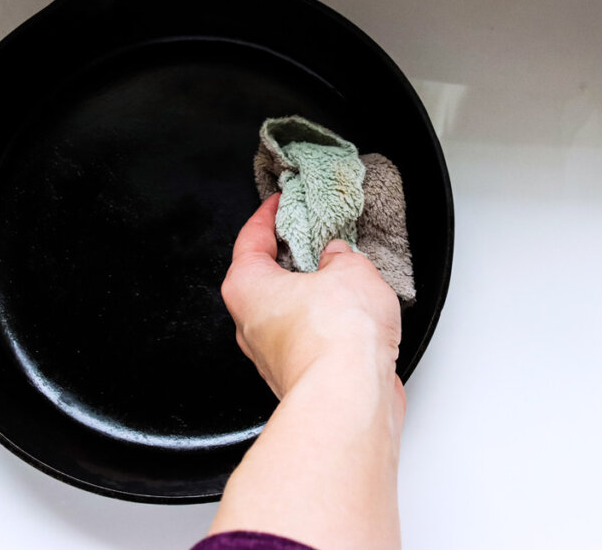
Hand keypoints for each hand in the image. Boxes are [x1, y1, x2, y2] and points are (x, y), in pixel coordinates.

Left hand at [221, 193, 402, 398]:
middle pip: (266, 279)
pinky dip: (328, 328)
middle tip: (315, 240)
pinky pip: (310, 341)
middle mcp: (250, 324)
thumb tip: (338, 258)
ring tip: (346, 282)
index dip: (267, 216)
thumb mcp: (350, 270)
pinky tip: (354, 321)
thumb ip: (342, 257)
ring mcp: (272, 357)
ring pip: (290, 314)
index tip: (278, 204)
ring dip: (315, 297)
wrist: (349, 397)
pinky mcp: (299, 377)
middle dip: (293, 260)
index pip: (250, 239)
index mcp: (247, 287)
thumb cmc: (335, 337)